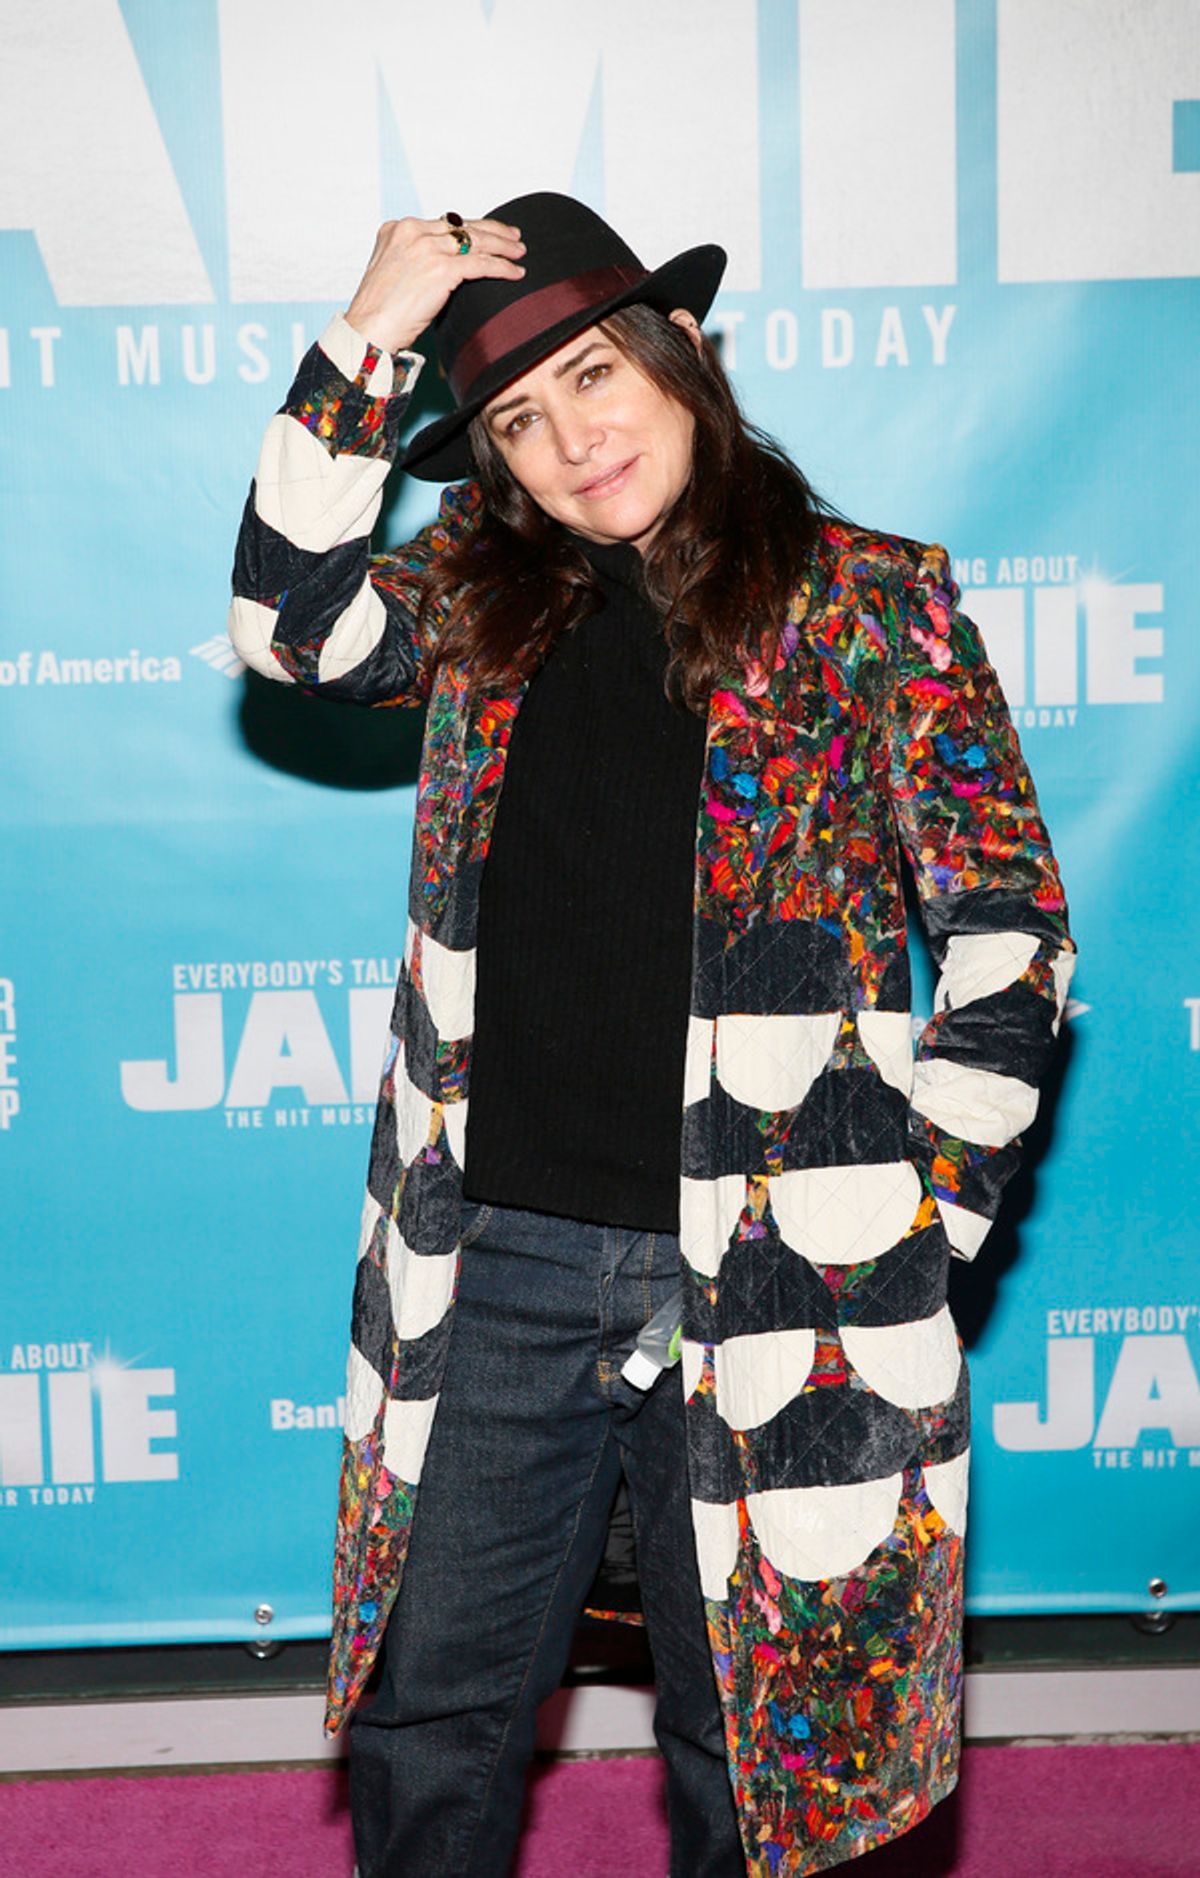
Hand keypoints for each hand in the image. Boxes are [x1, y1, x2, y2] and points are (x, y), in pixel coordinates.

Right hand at [344, 215, 525, 355]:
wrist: (368, 330)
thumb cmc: (380, 312)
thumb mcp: (392, 271)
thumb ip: (413, 259)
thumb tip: (441, 265)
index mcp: (398, 228)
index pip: (444, 223)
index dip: (470, 227)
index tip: (488, 231)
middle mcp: (412, 231)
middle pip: (462, 226)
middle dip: (493, 230)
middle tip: (514, 235)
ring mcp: (426, 249)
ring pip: (475, 241)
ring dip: (503, 246)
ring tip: (520, 252)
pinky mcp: (440, 269)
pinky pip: (480, 264)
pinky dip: (502, 268)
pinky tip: (516, 272)